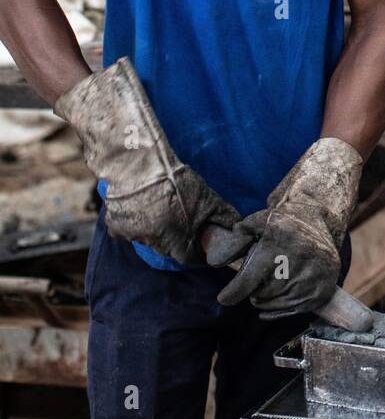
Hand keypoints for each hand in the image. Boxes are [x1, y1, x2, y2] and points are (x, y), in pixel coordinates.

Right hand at [54, 57, 240, 263]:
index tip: (202, 242)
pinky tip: (142, 205)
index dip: (199, 251)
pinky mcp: (115, 225)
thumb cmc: (173, 177)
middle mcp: (153, 241)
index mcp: (176, 239)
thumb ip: (222, 217)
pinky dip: (135, 221)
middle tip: (181, 219)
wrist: (137, 160)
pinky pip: (128, 230)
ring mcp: (132, 234)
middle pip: (169, 249)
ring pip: (148, 239)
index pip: (191, 258)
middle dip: (177, 239)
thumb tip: (236, 229)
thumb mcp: (205, 196)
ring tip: (161, 206)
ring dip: (155, 229)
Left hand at [216, 137, 361, 316]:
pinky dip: (280, 309)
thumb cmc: (282, 223)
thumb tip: (214, 262)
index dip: (232, 293)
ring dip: (266, 299)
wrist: (319, 220)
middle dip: (253, 290)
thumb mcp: (256, 222)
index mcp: (278, 243)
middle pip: (260, 296)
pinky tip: (277, 297)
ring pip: (275, 304)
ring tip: (269, 283)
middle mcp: (298, 260)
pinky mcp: (322, 291)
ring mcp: (312, 278)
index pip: (248, 281)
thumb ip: (234, 241)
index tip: (223, 298)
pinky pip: (291, 312)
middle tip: (258, 278)